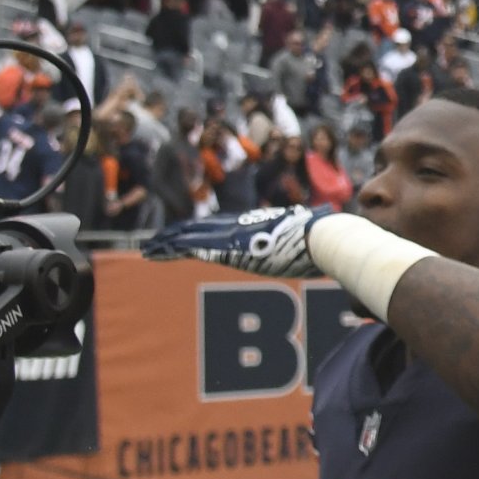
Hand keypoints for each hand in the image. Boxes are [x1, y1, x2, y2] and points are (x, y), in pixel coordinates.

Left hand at [143, 204, 329, 275]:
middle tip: (156, 242)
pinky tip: (155, 254)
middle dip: (177, 236)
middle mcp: (240, 228)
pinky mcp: (227, 248)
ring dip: (166, 243)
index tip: (186, 237)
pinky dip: (170, 250)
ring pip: (189, 237)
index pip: (221, 228)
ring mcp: (232, 236)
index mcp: (255, 227)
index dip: (201, 232)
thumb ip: (311, 234)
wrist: (320, 237)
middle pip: (200, 229)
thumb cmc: (322, 239)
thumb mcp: (312, 238)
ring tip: (147, 250)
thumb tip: (331, 224)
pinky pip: (190, 248)